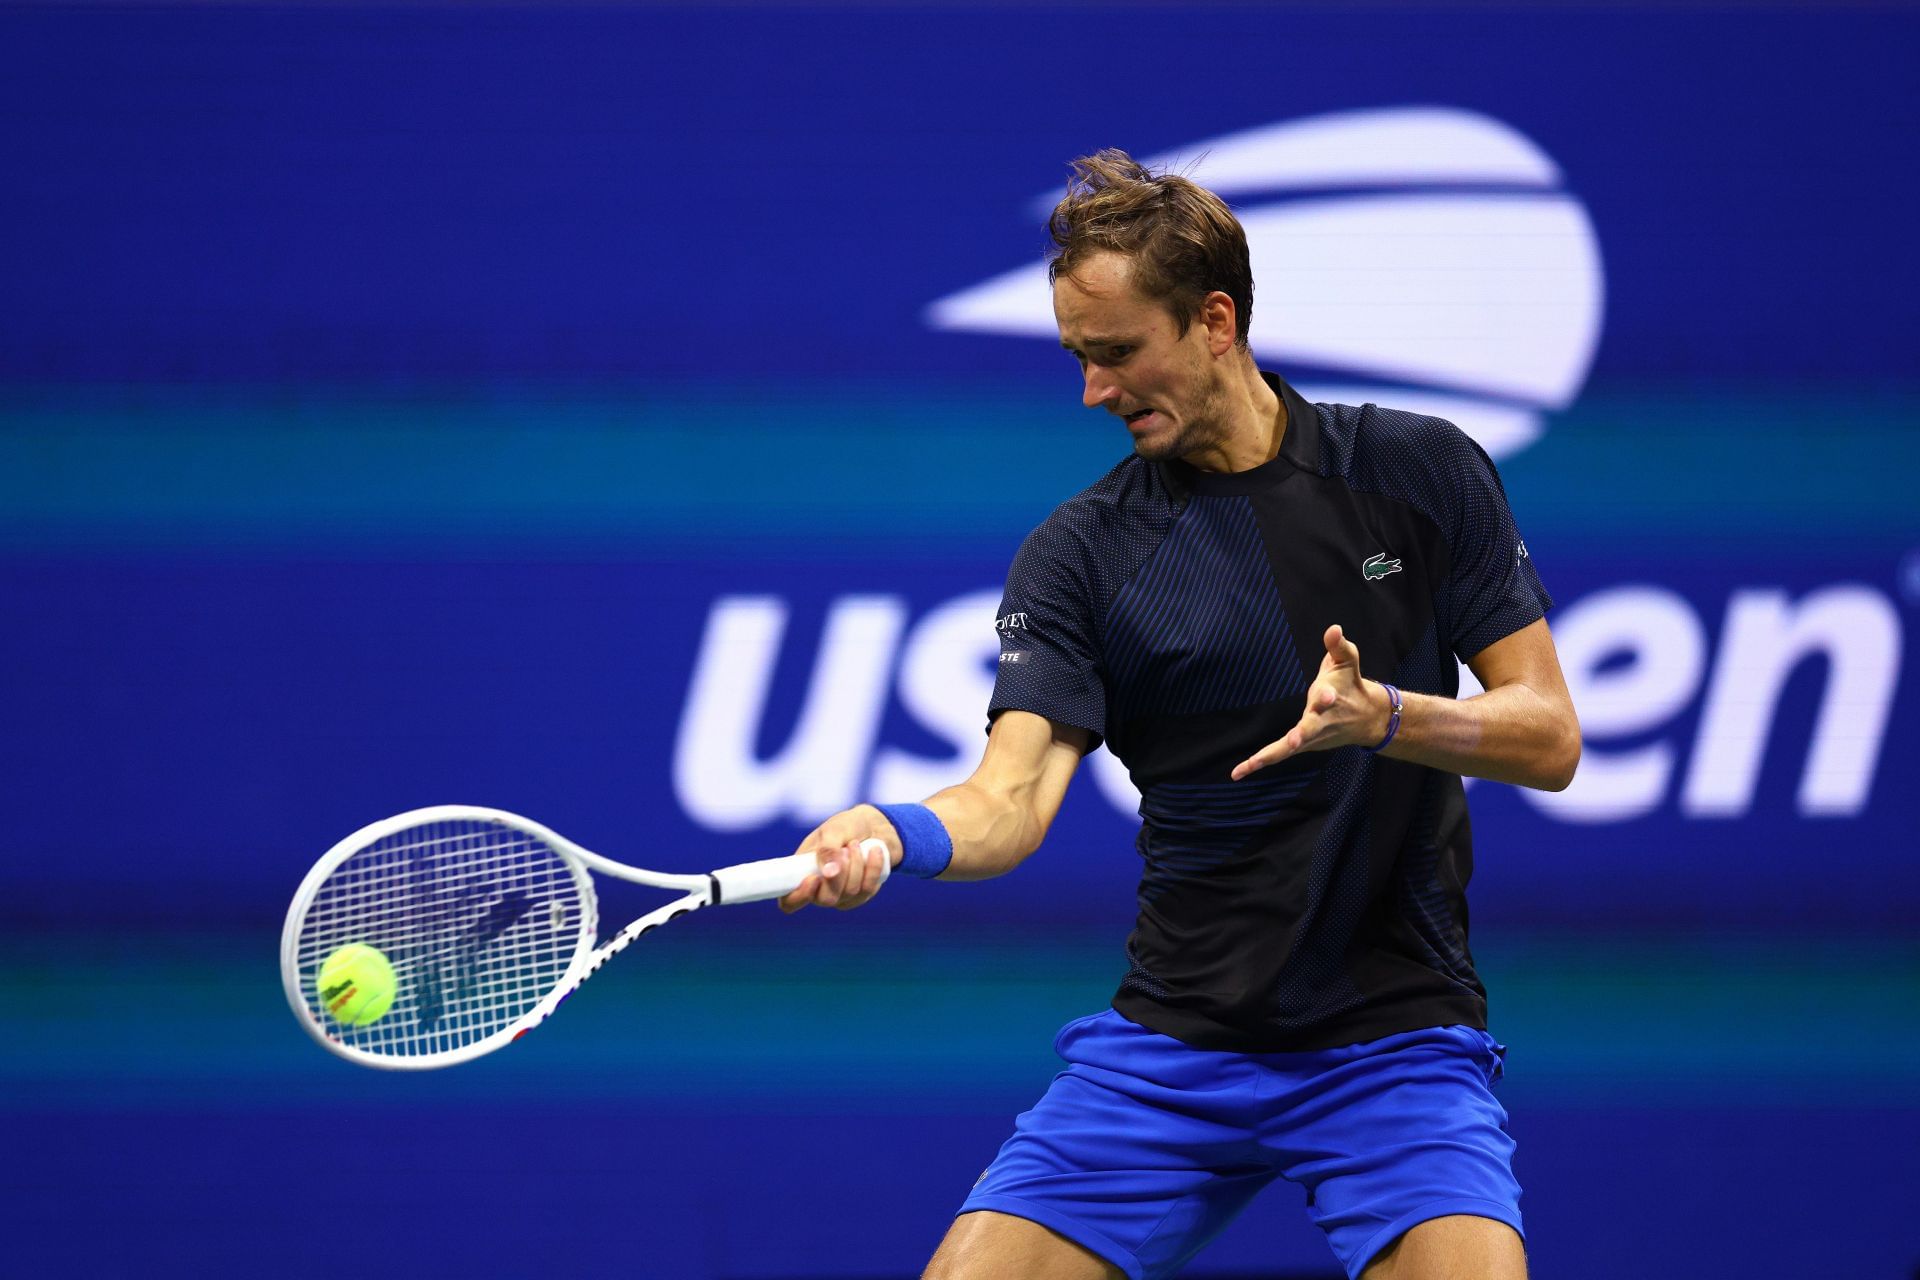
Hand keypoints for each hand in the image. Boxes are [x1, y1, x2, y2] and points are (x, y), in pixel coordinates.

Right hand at [777, 804, 899, 913]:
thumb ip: (827, 850)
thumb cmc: (847, 826)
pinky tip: (874, 852)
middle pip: (825, 899)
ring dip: (857, 864)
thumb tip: (828, 874)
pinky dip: (872, 868)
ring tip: (856, 844)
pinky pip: (867, 890)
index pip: (789, 900)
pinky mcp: (861, 895)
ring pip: (849, 893)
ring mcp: (841, 895)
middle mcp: (819, 888)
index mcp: (802, 872)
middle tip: (844, 850)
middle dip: (839, 873)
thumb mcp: (834, 830)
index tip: (815, 878)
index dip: (798, 897)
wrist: (875, 826)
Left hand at [1231, 624, 1389, 778]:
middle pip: (1311, 728)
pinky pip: (1278, 754)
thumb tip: (1333, 628)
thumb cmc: (1350, 684)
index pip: (1328, 697)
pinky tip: (1237, 773)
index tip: (1328, 694)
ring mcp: (1311, 737)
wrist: (1367, 717)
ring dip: (1272, 755)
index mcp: (1331, 698)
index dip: (1327, 696)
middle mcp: (1321, 721)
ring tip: (1252, 763)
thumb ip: (1339, 646)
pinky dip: (1258, 763)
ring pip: (1290, 748)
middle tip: (1295, 740)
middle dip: (1303, 734)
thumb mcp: (1347, 661)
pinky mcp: (1302, 745)